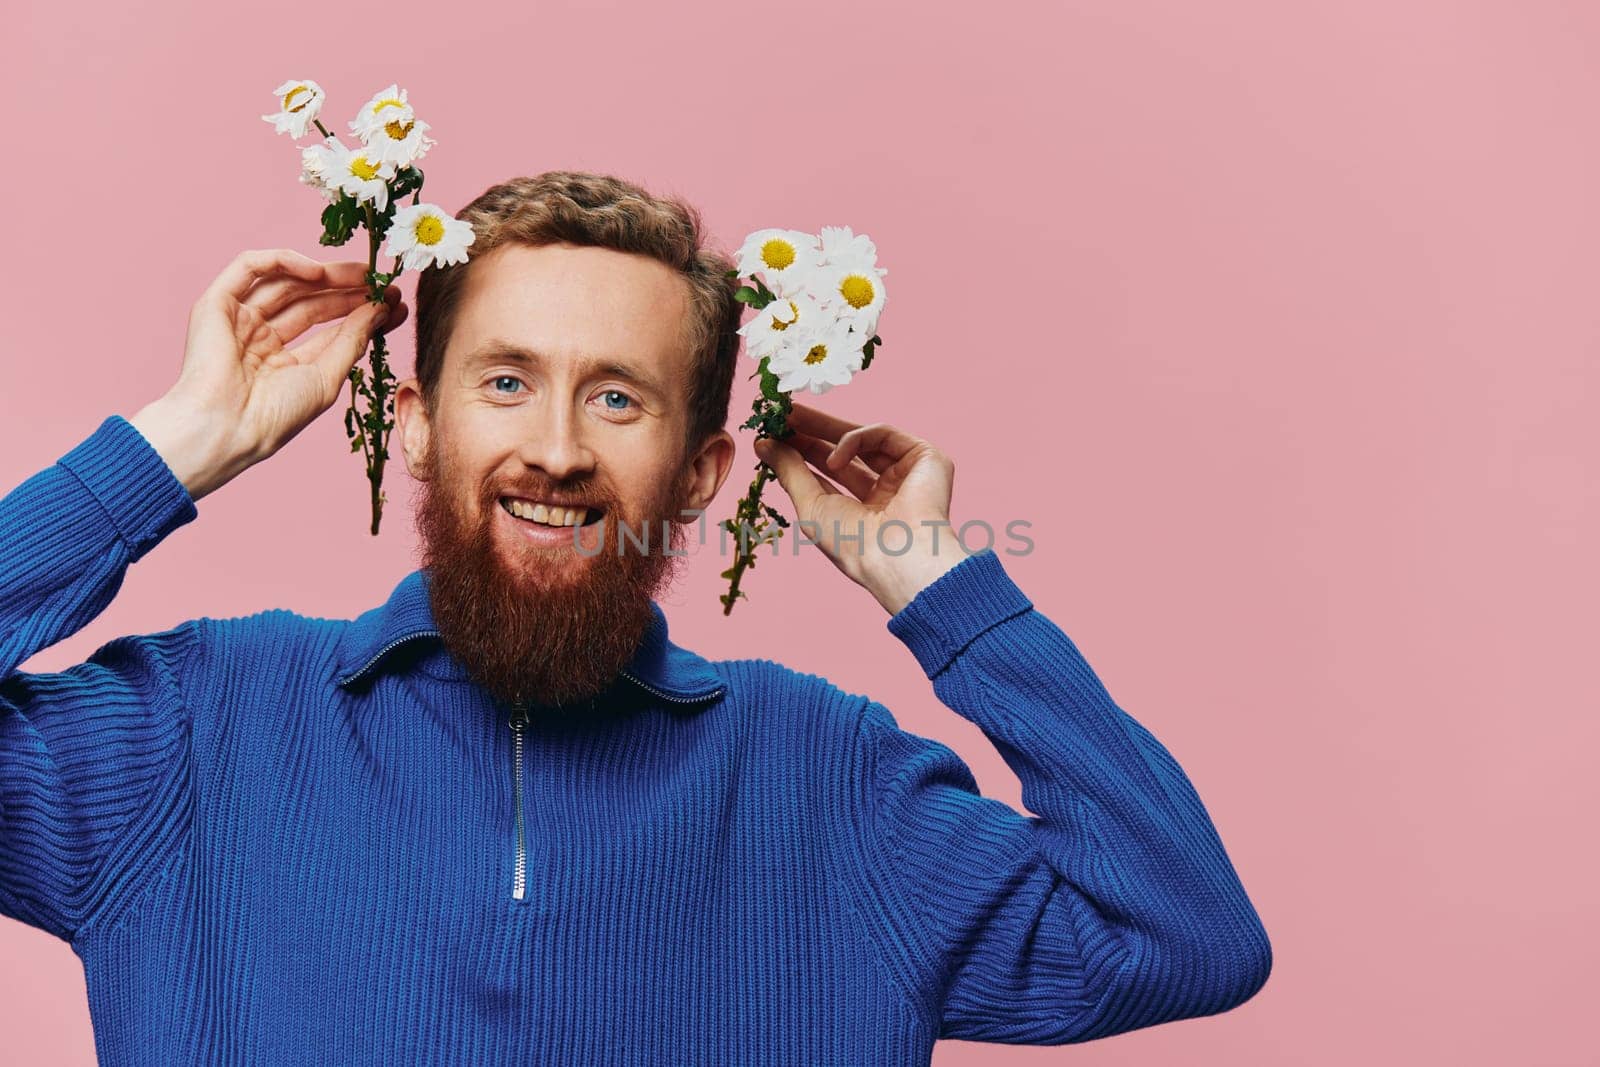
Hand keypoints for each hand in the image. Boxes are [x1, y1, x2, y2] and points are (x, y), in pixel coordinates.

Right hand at [131, 248, 406, 500]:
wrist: (227, 427)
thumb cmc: (275, 416)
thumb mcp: (326, 377)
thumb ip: (353, 341)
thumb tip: (382, 310)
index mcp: (283, 361)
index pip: (329, 327)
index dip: (363, 312)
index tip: (395, 303)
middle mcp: (259, 337)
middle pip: (311, 300)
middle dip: (350, 290)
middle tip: (385, 282)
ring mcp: (238, 319)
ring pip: (287, 282)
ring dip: (327, 274)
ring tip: (365, 275)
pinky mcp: (216, 303)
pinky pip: (249, 267)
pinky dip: (283, 261)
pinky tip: (318, 270)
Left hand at [754, 402, 970, 615]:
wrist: (897, 554)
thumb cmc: (853, 544)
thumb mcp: (811, 506)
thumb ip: (789, 472)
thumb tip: (762, 444)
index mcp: (866, 511)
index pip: (830, 473)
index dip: (802, 451)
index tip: (773, 433)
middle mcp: (889, 492)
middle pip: (845, 451)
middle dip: (811, 431)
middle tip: (782, 412)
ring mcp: (909, 473)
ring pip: (863, 437)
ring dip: (824, 426)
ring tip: (790, 418)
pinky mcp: (926, 457)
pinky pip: (882, 434)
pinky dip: (854, 440)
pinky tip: (834, 459)